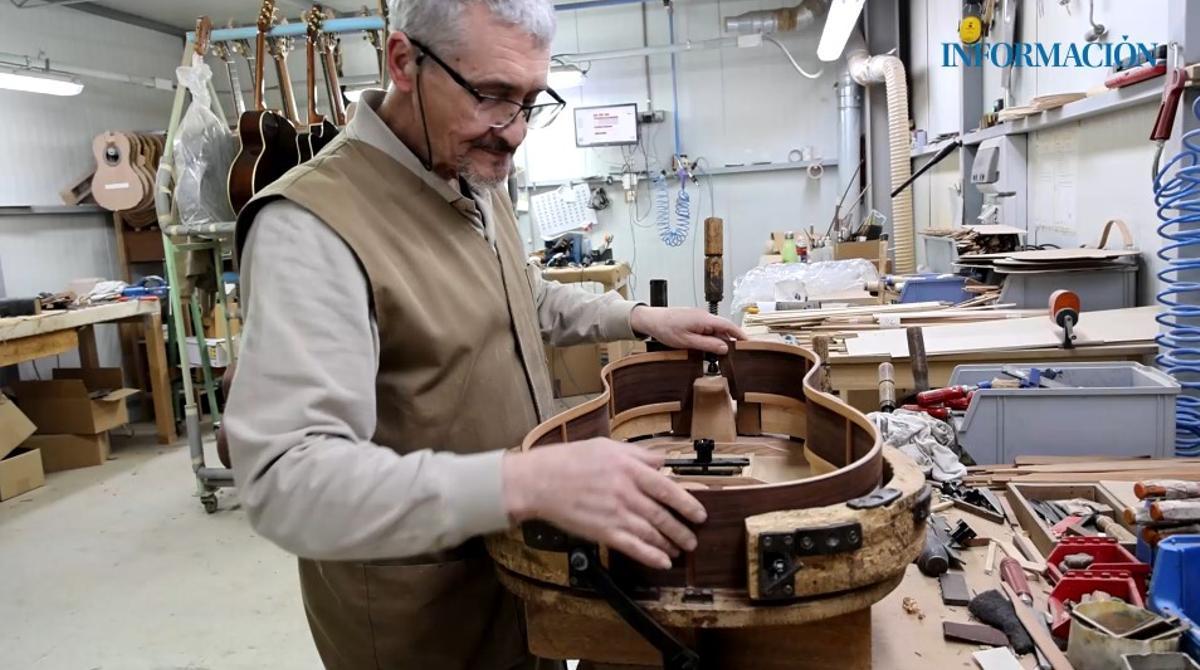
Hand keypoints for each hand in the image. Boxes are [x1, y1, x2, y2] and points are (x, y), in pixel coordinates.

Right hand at [502, 438, 706, 569]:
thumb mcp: (606, 446)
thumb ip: (637, 454)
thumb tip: (661, 460)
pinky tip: (663, 562)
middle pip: (663, 515)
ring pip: (651, 533)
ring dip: (669, 544)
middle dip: (682, 530)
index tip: (700, 513)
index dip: (688, 503)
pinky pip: (633, 547)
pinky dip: (651, 556)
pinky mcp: (603, 532)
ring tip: (680, 549)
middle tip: (693, 538)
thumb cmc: (569, 460)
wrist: (539, 481)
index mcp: (629, 469)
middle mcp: (627, 493)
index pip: (668, 488)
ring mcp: (615, 514)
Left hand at [630, 306, 745, 354]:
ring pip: (715, 330)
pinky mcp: (694, 321)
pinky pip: (707, 329)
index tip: (749, 343)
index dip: (740, 335)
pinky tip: (709, 348)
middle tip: (736, 355)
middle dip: (730, 341)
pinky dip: (711, 338)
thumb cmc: (666, 329)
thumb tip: (725, 348)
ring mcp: (699, 318)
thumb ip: (708, 345)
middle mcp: (704, 316)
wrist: (651, 320)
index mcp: (705, 319)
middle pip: (723, 329)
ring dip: (719, 341)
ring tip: (722, 355)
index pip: (729, 325)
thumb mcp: (687, 341)